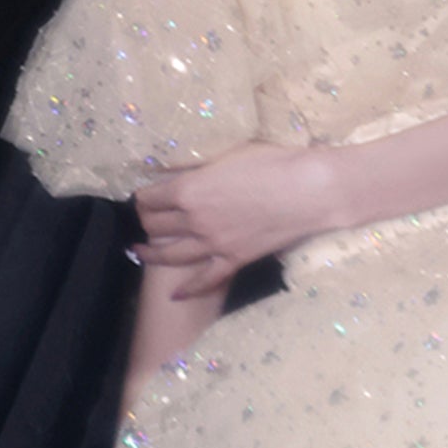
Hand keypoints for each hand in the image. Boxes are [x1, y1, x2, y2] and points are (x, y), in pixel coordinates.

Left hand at [133, 141, 328, 297]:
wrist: (309, 190)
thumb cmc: (273, 163)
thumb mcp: (228, 154)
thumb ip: (196, 166)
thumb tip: (171, 169)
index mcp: (188, 189)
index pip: (150, 197)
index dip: (142, 197)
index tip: (143, 196)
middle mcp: (194, 220)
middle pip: (155, 225)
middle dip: (145, 221)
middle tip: (145, 219)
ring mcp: (213, 244)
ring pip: (170, 254)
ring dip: (150, 253)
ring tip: (138, 251)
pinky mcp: (234, 260)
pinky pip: (205, 280)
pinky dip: (189, 289)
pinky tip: (176, 294)